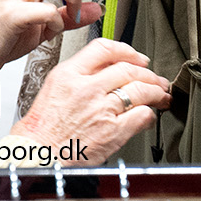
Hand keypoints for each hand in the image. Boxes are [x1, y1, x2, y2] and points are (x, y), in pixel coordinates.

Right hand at [11, 38, 171, 164]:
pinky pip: (142, 116)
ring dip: (156, 92)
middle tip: (156, 79)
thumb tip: (108, 69)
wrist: (40, 152)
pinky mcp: (113, 131)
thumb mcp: (55, 86)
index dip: (127, 51)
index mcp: (69, 73)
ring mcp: (101, 109)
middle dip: (148, 74)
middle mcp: (87, 88)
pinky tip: (148, 116)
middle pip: (129, 69)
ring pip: (141, 90)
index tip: (136, 57)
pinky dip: (149, 115)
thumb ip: (80, 74)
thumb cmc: (44, 124)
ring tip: (161, 95)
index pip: (104, 49)